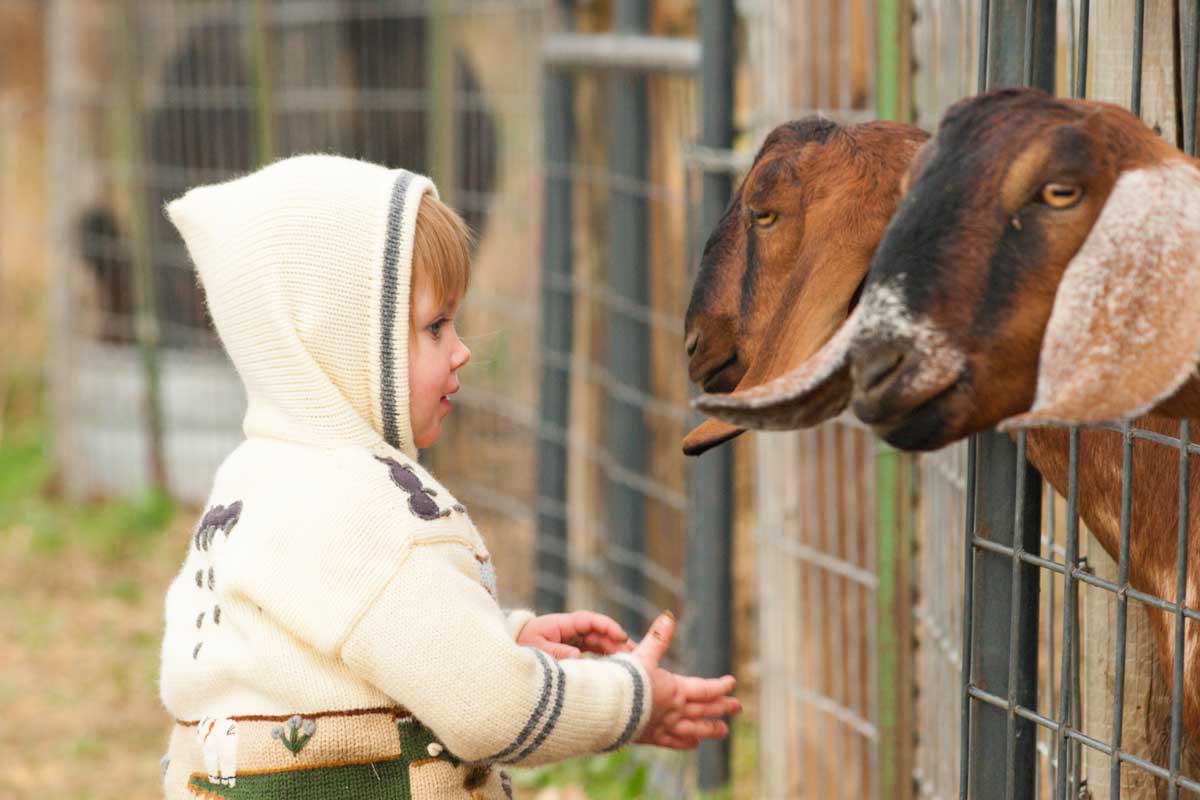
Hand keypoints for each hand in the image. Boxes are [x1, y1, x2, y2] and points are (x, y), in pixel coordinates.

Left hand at [517, 611, 634, 659]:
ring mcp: (569, 640)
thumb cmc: (520, 650)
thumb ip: (557, 653)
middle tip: (635, 652)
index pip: (589, 620)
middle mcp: (567, 630)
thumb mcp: (536, 651)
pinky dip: (604, 657)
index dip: (607, 626)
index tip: (622, 636)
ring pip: (596, 642)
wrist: (504, 659)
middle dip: (616, 640)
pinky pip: (591, 652)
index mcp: (560, 624)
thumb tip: (579, 656)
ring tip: (631, 661)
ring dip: (613, 649)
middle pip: (597, 632)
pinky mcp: (569, 651)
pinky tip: (616, 667)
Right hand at [631, 612, 740, 749]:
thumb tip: (668, 617)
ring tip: (724, 731)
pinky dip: (684, 743)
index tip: (732, 682)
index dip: (720, 686)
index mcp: (675, 690)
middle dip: (722, 708)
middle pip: (704, 710)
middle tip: (738, 708)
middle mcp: (674, 710)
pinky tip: (693, 744)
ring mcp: (664, 726)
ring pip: (693, 729)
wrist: (607, 708)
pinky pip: (673, 742)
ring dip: (710, 729)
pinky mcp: (651, 737)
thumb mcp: (642, 655)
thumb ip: (657, 638)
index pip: (705, 689)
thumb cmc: (624, 680)